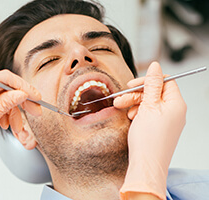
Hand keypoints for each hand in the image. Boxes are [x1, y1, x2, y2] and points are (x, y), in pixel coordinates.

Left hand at [0, 70, 41, 197]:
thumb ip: (7, 102)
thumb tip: (22, 93)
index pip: (5, 79)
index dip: (24, 86)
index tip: (36, 96)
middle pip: (4, 90)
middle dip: (21, 102)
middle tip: (35, 111)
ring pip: (0, 101)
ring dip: (12, 113)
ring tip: (18, 128)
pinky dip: (2, 115)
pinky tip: (7, 125)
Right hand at [115, 62, 186, 199]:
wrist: (146, 164)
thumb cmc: (148, 139)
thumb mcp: (148, 106)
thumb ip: (152, 84)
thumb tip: (155, 65)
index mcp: (176, 104)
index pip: (165, 82)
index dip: (148, 81)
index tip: (132, 85)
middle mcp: (175, 111)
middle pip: (155, 92)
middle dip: (136, 94)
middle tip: (121, 99)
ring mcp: (168, 121)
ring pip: (150, 103)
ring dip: (134, 103)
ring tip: (121, 108)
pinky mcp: (160, 128)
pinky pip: (149, 114)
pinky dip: (138, 113)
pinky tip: (130, 117)